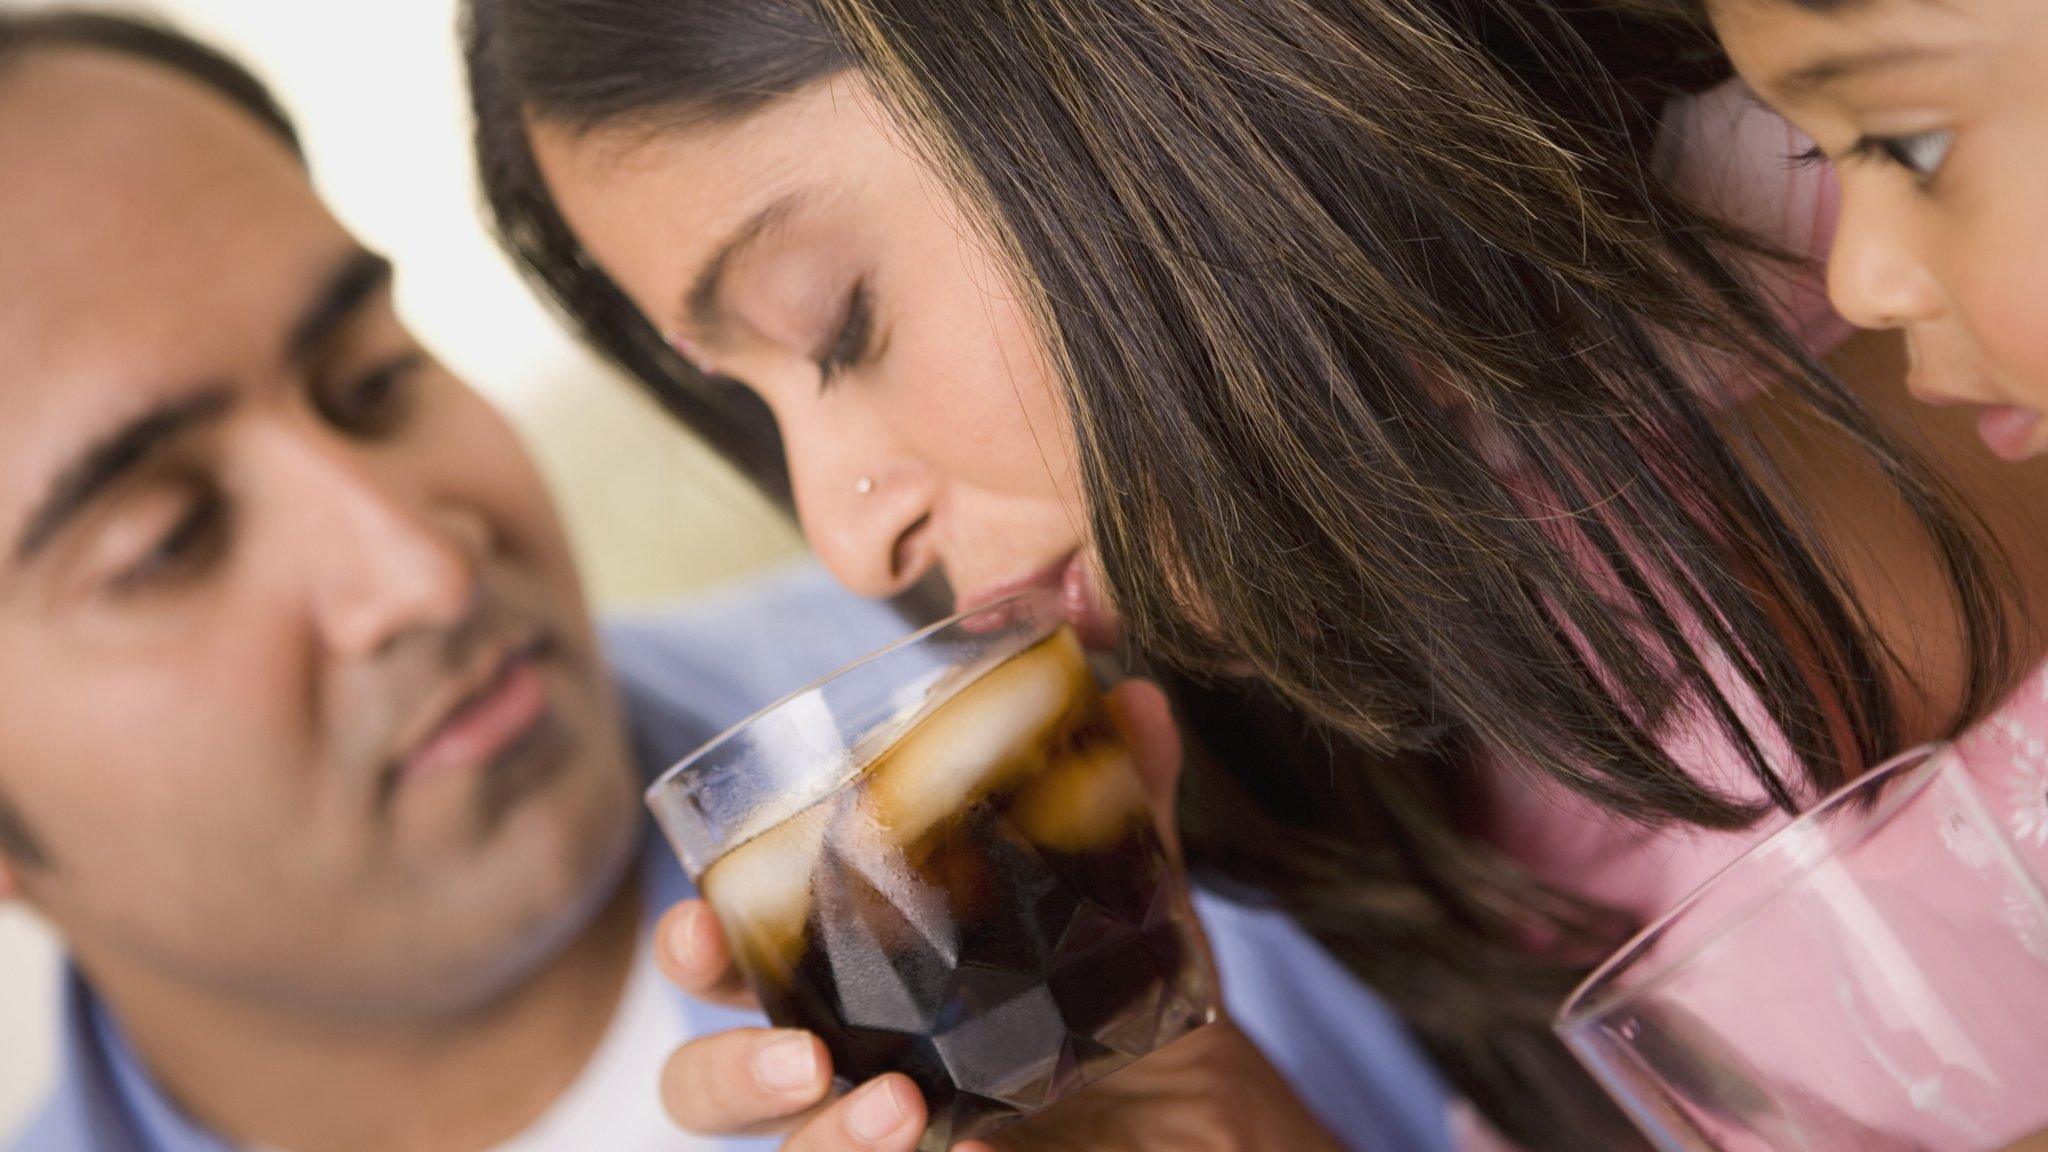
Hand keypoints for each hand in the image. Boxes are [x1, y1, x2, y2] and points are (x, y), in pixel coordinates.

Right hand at [654, 682, 1346, 1151]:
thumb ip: (1122, 805)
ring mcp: (889, 1135)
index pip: (732, 964)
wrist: (1205, 1114)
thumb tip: (1135, 702)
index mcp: (849, 975)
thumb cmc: (1119, 994)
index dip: (697, 947)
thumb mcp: (1125, 899)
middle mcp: (846, 1065)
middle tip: (802, 1052)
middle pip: (709, 1088)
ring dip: (827, 1144)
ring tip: (900, 1109)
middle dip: (727, 1069)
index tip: (701, 927)